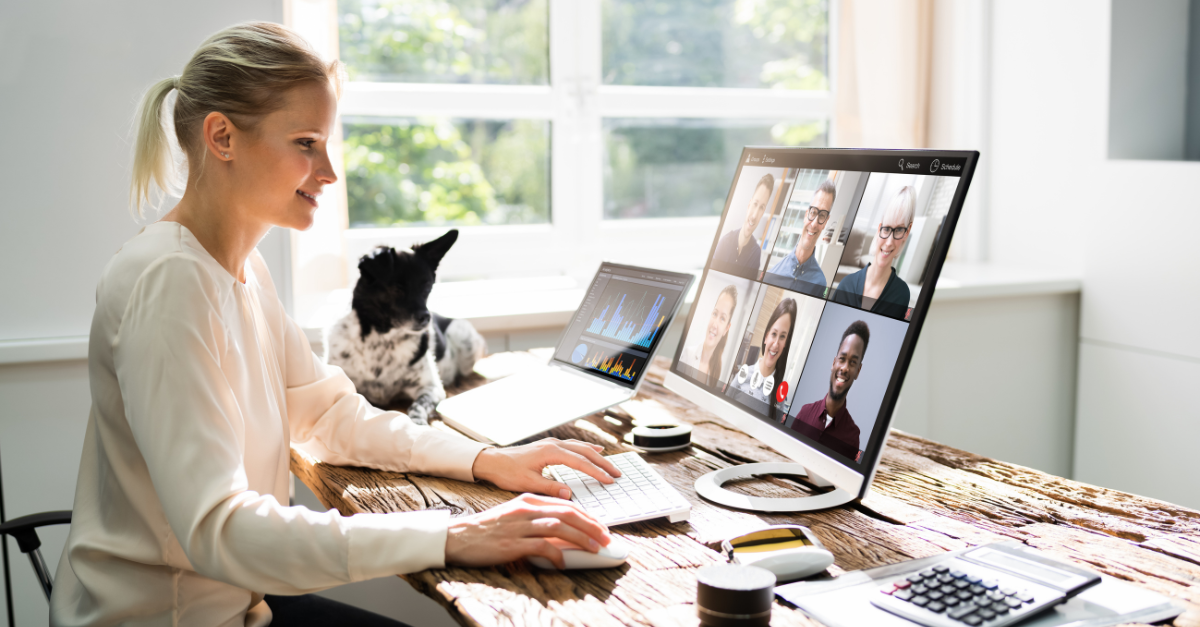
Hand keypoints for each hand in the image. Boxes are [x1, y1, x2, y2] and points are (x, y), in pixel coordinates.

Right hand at [445, 493, 610, 568]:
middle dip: (591, 526)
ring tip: (595, 549)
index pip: (566, 504)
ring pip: (559, 527)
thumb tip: (564, 531)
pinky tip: (563, 563)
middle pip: (568, 513)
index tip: (600, 526)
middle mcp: (526, 508)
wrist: (459, 537)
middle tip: (606, 538)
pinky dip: (557, 555)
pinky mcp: (513, 542)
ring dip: (581, 538)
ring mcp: (519, 525)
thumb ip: (538, 518)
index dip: (587, 516)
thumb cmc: (488, 530)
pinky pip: (542, 547)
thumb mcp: (515, 516)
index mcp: (528, 500)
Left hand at [471, 437, 620, 498]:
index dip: (596, 472)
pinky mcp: (548, 446)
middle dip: (602, 463)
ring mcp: (551, 443)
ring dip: (596, 456)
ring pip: (580, 447)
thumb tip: (569, 493)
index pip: (580, 463)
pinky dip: (585, 449)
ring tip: (610, 463)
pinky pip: (573, 445)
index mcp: (551, 453)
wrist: (492, 461)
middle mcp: (553, 445)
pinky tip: (592, 451)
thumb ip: (550, 487)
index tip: (609, 480)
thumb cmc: (507, 472)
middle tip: (617, 473)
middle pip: (585, 452)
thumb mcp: (528, 483)